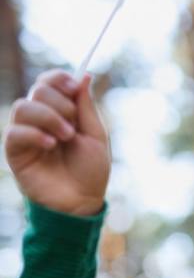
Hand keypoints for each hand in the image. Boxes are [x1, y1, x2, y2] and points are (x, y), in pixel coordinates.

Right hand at [3, 70, 109, 215]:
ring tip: (66, 137)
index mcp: (60, 113)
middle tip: (73, 125)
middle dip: (60, 103)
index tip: (74, 87)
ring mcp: (26, 134)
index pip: (49, 82)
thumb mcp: (95, 136)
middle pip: (38, 90)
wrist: (81, 202)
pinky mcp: (15, 151)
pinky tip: (51, 145)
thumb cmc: (90, 172)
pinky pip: (15, 131)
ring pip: (23, 106)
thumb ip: (86, 107)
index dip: (59, 79)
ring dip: (49, 117)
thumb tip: (84, 75)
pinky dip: (35, 134)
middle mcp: (40, 120)